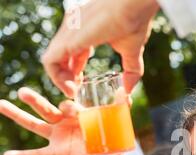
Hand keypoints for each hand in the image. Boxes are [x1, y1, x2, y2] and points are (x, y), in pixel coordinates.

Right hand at [0, 88, 117, 154]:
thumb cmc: (111, 137)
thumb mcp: (115, 121)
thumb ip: (119, 107)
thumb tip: (126, 93)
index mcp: (77, 113)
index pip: (68, 105)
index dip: (69, 106)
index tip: (73, 110)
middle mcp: (64, 122)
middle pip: (45, 109)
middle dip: (34, 100)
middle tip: (21, 91)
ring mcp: (58, 137)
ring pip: (35, 125)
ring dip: (19, 116)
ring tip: (2, 104)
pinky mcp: (57, 152)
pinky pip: (38, 154)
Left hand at [42, 0, 159, 96]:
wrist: (133, 5)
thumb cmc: (135, 21)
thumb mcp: (132, 51)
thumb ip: (131, 71)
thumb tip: (128, 90)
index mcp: (84, 28)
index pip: (70, 51)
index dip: (74, 70)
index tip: (82, 84)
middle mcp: (72, 28)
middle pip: (59, 56)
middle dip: (66, 77)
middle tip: (76, 92)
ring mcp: (67, 32)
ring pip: (51, 60)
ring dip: (60, 80)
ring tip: (72, 93)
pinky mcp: (67, 39)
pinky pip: (50, 62)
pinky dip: (57, 78)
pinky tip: (70, 89)